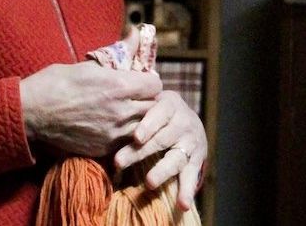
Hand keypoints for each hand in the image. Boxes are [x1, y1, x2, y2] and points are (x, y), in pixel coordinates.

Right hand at [20, 32, 161, 156]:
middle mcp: (121, 112)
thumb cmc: (56, 82)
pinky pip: (125, 141)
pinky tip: (109, 125)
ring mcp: (113, 134)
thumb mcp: (88, 63)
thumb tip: (136, 33)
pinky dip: (123, 134)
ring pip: (142, 127)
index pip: (155, 85)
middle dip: (146, 99)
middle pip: (153, 106)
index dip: (148, 81)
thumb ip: (120, 51)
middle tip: (133, 95)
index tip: (139, 80)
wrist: (31, 113)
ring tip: (123, 111)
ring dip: (137, 118)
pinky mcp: (104, 149)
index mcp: (119, 86)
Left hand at [113, 90, 206, 210]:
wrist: (189, 119)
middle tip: (119, 162)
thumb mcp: (152, 100)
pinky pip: (191, 176)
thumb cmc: (159, 110)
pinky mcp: (197, 161)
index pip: (159, 114)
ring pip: (175, 159)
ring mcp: (191, 143)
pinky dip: (187, 191)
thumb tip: (108, 113)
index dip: (148, 125)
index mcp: (170, 105)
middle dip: (140, 153)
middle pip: (161, 139)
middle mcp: (183, 122)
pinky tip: (182, 204)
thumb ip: (137, 106)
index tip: (136, 137)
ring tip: (149, 182)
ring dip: (162, 172)